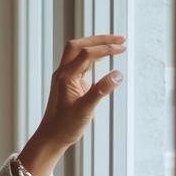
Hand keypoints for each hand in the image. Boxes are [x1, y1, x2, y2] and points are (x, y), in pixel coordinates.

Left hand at [34, 34, 126, 152]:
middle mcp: (62, 73)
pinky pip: (79, 62)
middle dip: (99, 39)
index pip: (87, 54)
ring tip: (115, 44)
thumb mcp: (85, 110)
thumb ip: (101, 91)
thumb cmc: (65, 126)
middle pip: (78, 45)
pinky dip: (92, 56)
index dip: (106, 48)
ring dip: (95, 45)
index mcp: (66, 77)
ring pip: (77, 51)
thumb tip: (118, 74)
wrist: (51, 137)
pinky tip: (103, 59)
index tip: (123, 48)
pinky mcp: (68, 82)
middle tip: (120, 38)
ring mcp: (64, 77)